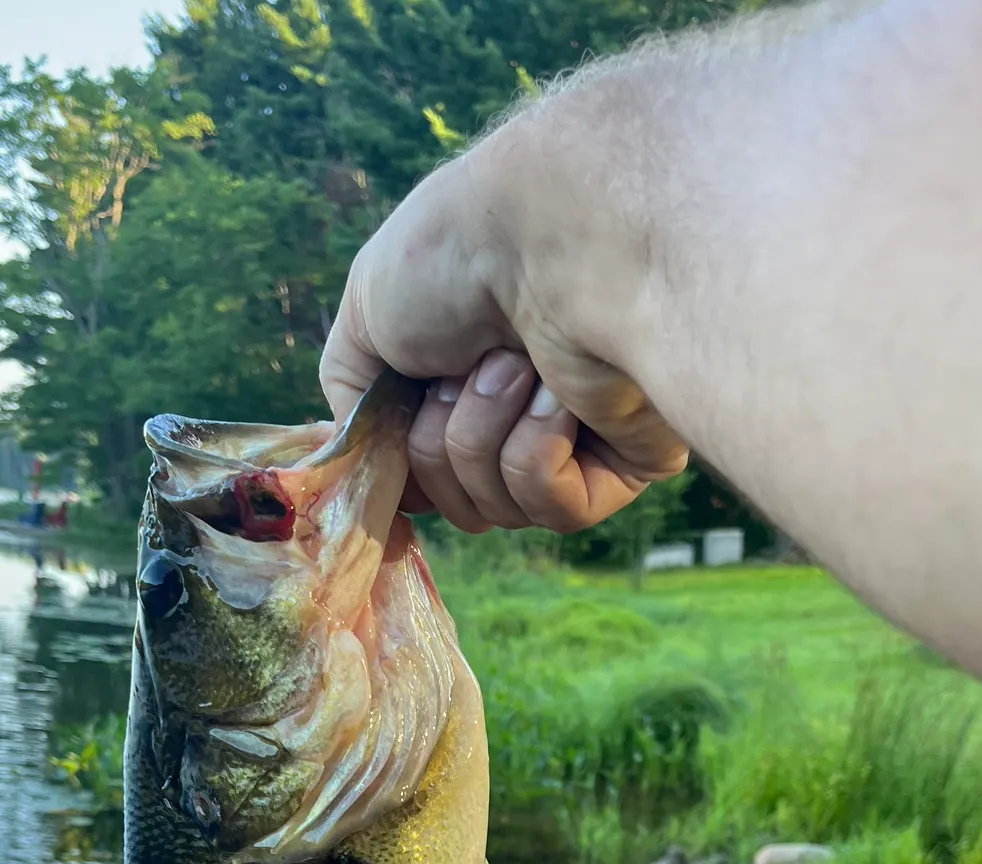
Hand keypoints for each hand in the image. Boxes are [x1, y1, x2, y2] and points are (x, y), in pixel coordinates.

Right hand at [320, 129, 689, 533]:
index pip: (424, 483)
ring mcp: (579, 447)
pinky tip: (556, 391)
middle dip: (438, 440)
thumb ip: (353, 397)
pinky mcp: (628, 467)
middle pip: (455, 506)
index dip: (405, 464)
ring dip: (483, 434)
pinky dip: (535, 450)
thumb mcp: (364, 314)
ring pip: (498, 511)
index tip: (399, 416)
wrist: (550, 235)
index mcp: (469, 388)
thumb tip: (369, 467)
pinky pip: (554, 509)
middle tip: (465, 366)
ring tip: (514, 363)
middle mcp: (524, 420)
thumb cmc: (455, 257)